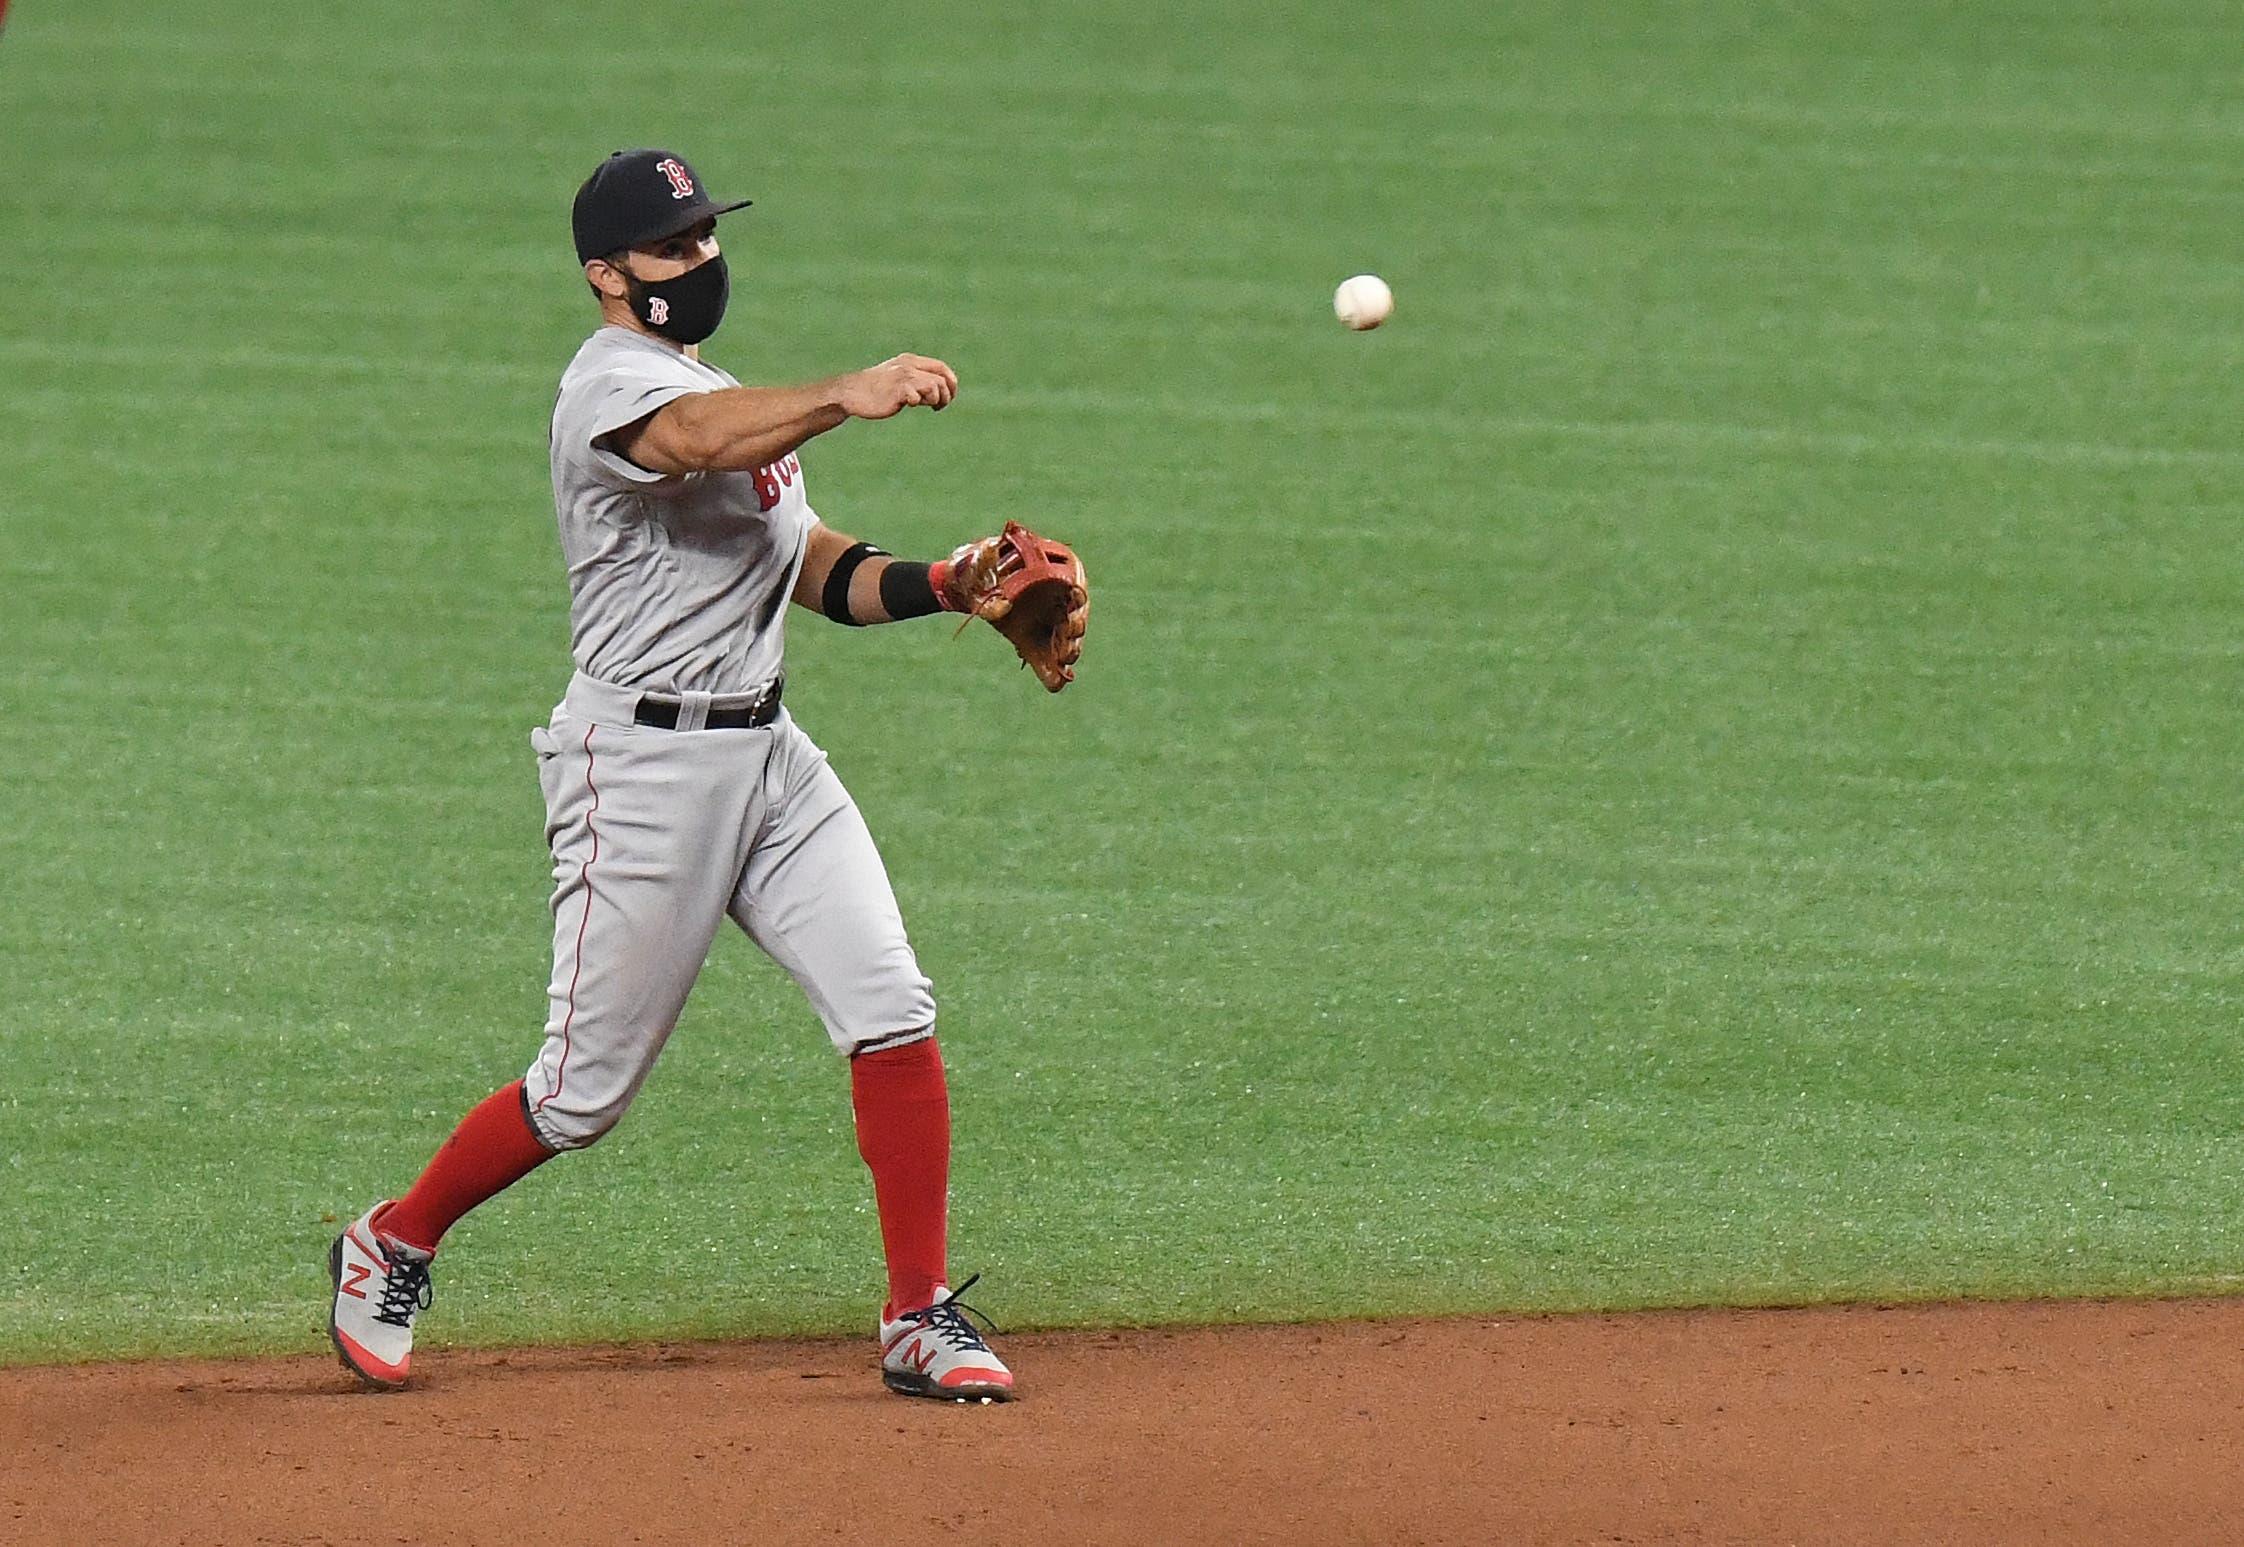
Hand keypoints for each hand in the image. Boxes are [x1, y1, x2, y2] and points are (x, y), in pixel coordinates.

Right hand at [838, 354, 957, 419]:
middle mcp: (909, 366)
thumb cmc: (876, 389)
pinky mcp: (897, 390)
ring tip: (928, 406)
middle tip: (939, 407)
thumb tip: (939, 394)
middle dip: (947, 395)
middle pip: (942, 379)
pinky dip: (918, 402)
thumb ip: (917, 380)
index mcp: (910, 361)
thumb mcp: (898, 378)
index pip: (941, 367)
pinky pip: (917, 397)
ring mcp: (902, 377)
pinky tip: (910, 405)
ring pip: (934, 386)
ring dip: (936, 400)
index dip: (951, 382)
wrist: (852, 393)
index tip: (950, 396)